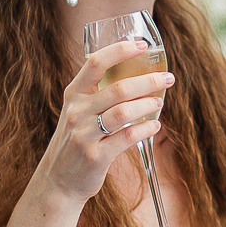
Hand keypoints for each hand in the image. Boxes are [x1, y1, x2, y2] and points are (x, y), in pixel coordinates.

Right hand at [35, 38, 173, 202]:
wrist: (58, 181)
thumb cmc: (76, 142)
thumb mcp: (77, 113)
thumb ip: (97, 95)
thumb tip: (137, 76)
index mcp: (73, 95)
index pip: (95, 63)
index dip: (120, 50)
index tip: (142, 45)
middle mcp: (76, 112)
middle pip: (118, 88)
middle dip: (148, 80)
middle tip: (167, 79)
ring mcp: (84, 135)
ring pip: (124, 112)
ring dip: (148, 104)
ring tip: (159, 102)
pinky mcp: (96, 156)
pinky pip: (127, 137)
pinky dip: (145, 129)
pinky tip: (154, 126)